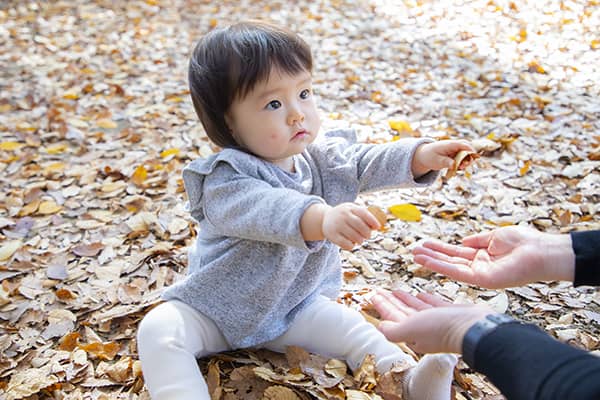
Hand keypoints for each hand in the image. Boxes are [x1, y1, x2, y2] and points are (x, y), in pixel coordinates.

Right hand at [322, 203, 379, 249]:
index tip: (377, 227)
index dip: (372, 220)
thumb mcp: (352, 210)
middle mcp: (343, 215)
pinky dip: (351, 246)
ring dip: (360, 240)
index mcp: (350, 208)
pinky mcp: (332, 235)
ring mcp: (337, 225)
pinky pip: (346, 244)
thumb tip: (379, 226)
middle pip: (360, 225)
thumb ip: (364, 216)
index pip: (363, 213)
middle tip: (368, 236)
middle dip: (367, 233)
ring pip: (354, 236)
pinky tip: (351, 243)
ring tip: (360, 240)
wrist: (324, 218)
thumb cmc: (344, 216)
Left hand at [371, 289, 492, 353]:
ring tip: (396, 290)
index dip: (382, 306)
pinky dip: (425, 299)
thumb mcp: (410, 329)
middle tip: (379, 291)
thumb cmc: (442, 329)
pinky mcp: (449, 314)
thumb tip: (380, 327)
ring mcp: (437, 322)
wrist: (473, 327)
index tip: (373, 295)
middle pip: (401, 312)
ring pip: (416, 308)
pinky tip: (420, 294)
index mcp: (412, 334)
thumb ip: (393, 330)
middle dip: (390, 302)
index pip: (392, 318)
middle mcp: (423, 330)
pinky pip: (433, 305)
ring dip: (405, 299)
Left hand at [412, 140, 474, 177]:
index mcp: (450, 144)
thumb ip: (446, 162)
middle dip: (470, 157)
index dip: (470, 151)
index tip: (472, 160)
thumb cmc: (429, 156)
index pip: (464, 144)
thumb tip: (454, 165)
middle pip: (467, 148)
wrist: (422, 155)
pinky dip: (462, 163)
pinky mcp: (454, 154)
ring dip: (466, 161)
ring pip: (465, 154)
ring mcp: (454, 150)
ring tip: (461, 168)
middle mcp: (454, 146)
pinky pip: (461, 158)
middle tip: (465, 166)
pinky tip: (458, 168)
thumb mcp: (436, 161)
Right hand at [413, 226, 574, 288]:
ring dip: (431, 261)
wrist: (542, 252)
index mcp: (482, 256)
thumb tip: (462, 242)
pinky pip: (457, 272)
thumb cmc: (525, 243)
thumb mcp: (496, 236)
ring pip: (450, 267)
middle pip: (449, 260)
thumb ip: (478, 240)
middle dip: (431, 255)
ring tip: (414, 255)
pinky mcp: (482, 280)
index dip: (439, 249)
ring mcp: (479, 274)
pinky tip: (427, 261)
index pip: (456, 253)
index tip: (424, 244)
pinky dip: (441, 266)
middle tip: (413, 250)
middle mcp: (478, 267)